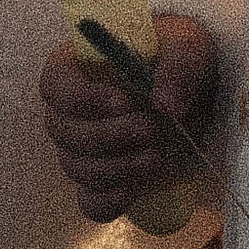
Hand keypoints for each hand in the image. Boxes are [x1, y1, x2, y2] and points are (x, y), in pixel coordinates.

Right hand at [40, 12, 221, 224]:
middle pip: (64, 132)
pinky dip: (106, 203)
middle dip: (107, 137)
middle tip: (150, 130)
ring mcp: (82, 148)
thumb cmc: (178, 55)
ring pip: (76, 167)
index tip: (126, 102)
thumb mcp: (188, 46)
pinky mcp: (102, 178)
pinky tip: (131, 194)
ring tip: (155, 159)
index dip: (84, 98)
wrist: (193, 89)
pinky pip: (89, 201)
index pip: (56, 85)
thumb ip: (178, 65)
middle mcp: (69, 110)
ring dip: (114, 168)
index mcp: (76, 66)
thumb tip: (164, 102)